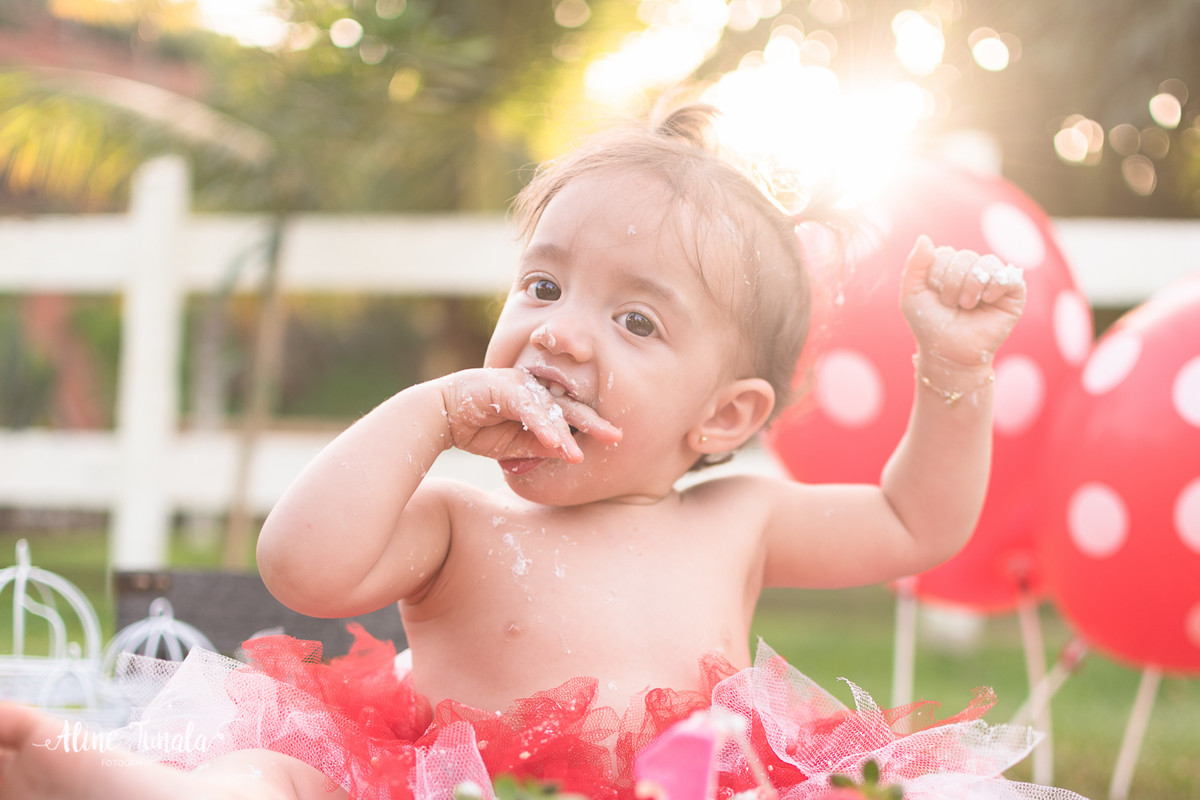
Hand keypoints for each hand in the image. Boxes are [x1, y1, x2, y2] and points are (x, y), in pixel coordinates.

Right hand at [437, 368, 621, 462]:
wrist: (439, 417)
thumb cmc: (478, 429)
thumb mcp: (516, 445)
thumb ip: (540, 446)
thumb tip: (569, 454)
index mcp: (540, 401)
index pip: (572, 415)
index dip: (593, 427)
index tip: (615, 440)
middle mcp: (534, 389)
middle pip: (569, 407)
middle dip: (593, 423)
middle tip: (616, 437)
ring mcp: (520, 386)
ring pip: (549, 410)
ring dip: (563, 434)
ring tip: (577, 455)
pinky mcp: (503, 388)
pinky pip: (527, 408)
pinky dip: (540, 425)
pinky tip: (553, 441)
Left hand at [900, 235, 1025, 367]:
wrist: (950, 352)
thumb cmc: (930, 325)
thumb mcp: (912, 295)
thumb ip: (915, 265)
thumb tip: (924, 237)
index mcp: (949, 267)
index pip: (945, 253)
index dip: (937, 276)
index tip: (935, 298)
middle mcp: (972, 270)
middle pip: (965, 256)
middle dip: (953, 284)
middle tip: (953, 305)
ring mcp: (993, 280)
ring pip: (986, 262)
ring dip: (971, 286)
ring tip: (968, 305)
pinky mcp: (1012, 292)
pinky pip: (1008, 274)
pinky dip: (994, 285)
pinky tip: (987, 299)